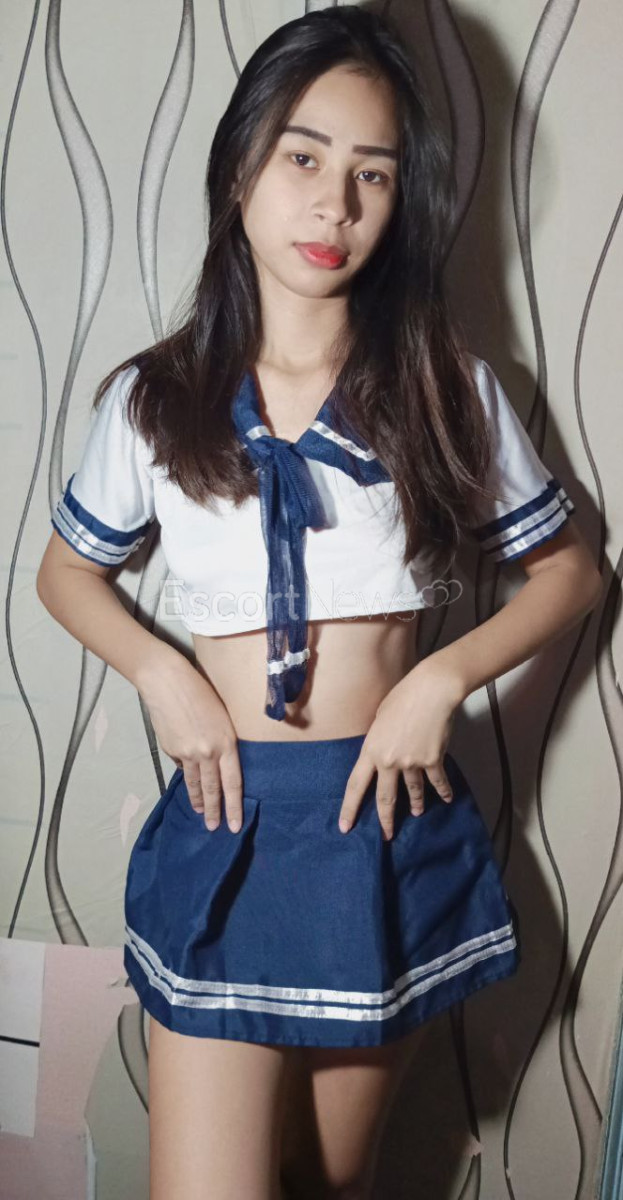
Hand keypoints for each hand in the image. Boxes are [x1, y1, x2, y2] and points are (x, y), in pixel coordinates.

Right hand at [136, 652, 243, 832]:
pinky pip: (181, 766)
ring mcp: (187, 753)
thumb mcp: (221, 718)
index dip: (234, 806)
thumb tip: (211, 763)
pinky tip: (186, 775)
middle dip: (214, 812)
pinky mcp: (171, 750)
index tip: (234, 825)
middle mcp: (207, 752)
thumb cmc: (201, 693)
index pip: (233, 783)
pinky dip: (185, 771)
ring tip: (199, 813)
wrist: (167, 682)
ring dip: (197, 800)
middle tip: (214, 828)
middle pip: (212, 789)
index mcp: (226, 743)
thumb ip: (220, 743)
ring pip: (194, 783)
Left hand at [337, 660, 463, 840]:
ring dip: (416, 804)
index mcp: (371, 750)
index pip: (356, 785)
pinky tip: (447, 798)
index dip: (350, 808)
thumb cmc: (402, 698)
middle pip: (385, 798)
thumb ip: (378, 741)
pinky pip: (437, 781)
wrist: (431, 692)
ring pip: (413, 792)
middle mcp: (389, 761)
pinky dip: (443, 791)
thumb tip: (382, 753)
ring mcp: (411, 763)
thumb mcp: (379, 719)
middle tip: (387, 836)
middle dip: (386, 819)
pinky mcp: (433, 761)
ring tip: (417, 813)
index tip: (345, 827)